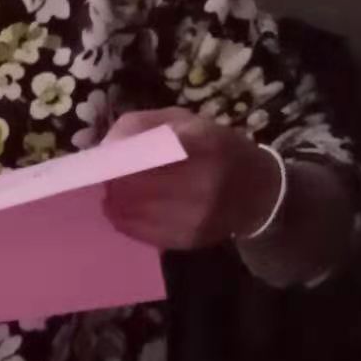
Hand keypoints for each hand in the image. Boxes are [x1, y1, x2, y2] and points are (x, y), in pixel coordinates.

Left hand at [102, 108, 282, 249]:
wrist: (257, 191)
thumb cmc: (213, 147)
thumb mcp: (183, 121)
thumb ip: (141, 126)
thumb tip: (106, 149)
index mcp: (203, 142)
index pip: (149, 150)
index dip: (119, 157)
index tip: (104, 159)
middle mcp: (205, 181)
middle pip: (137, 185)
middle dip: (113, 182)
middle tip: (103, 178)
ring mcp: (199, 215)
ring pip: (136, 212)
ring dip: (116, 203)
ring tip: (111, 194)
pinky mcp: (192, 239)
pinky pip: (145, 234)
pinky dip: (127, 222)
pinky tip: (122, 212)